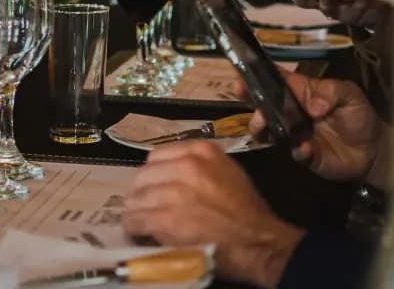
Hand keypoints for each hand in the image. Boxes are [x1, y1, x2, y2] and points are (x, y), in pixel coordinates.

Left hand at [125, 141, 303, 287]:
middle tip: (147, 208)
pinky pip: (136, 220)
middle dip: (142, 193)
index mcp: (201, 151)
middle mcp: (185, 166)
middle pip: (143, 175)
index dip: (153, 175)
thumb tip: (171, 174)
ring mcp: (173, 191)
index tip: (154, 187)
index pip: (157, 156)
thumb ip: (199, 166)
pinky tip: (142, 234)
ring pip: (136, 198)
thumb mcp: (227, 172)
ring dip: (137, 212)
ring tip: (144, 223)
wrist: (258, 242)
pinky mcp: (165, 218)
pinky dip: (135, 228)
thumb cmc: (246, 212)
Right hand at [248, 71, 385, 183]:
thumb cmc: (359, 115)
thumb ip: (331, 93)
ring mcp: (294, 134)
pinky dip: (297, 149)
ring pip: (267, 129)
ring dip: (260, 124)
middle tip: (241, 91)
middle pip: (263, 102)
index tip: (243, 70)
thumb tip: (313, 106)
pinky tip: (304, 147)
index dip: (259, 73)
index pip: (277, 79)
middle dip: (248, 96)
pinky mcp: (304, 155)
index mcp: (301, 92)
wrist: (374, 150)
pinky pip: (294, 152)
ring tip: (262, 120)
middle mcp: (291, 112)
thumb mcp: (349, 94)